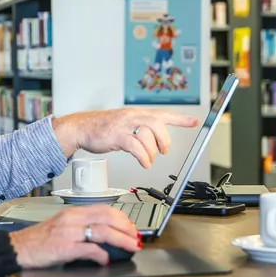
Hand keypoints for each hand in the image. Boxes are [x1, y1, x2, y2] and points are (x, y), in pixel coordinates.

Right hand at [9, 204, 139, 268]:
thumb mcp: (61, 226)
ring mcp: (69, 233)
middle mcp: (72, 219)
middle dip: (126, 228)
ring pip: (103, 231)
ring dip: (121, 240)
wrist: (18, 247)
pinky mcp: (65, 248)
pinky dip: (101, 255)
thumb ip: (81, 227)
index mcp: (72, 213)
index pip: (104, 209)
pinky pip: (89, 249)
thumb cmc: (39, 239)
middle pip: (107, 218)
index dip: (121, 218)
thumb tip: (103, 235)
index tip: (131, 227)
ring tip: (131, 247)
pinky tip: (106, 260)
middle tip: (136, 237)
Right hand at [53, 108, 197, 167]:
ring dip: (151, 152)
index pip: (163, 114)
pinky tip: (143, 162)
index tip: (194, 122)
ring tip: (148, 159)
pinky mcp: (117, 136)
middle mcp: (133, 117)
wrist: (81, 127)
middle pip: (157, 124)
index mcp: (137, 114)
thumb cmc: (102, 127)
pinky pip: (136, 146)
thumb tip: (153, 138)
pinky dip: (143, 157)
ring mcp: (124, 125)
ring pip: (147, 136)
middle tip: (163, 150)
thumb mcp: (124, 124)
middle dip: (164, 140)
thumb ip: (139, 129)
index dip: (180, 119)